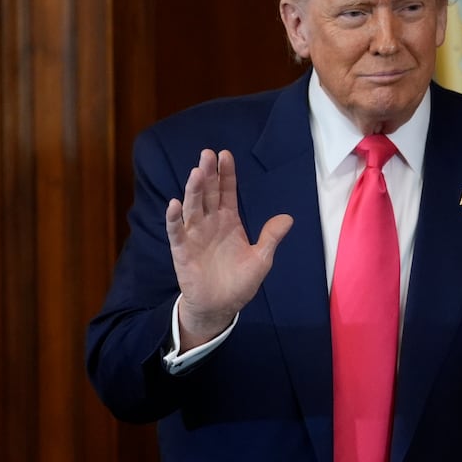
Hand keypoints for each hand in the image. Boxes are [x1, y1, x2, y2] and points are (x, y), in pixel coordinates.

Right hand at [166, 148, 291, 348]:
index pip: (226, 191)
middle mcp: (210, 222)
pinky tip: (173, 205)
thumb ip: (271, 238)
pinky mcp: (182, 250)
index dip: (226, 174)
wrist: (220, 306)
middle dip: (208, 174)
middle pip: (207, 193)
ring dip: (192, 190)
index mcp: (229, 220)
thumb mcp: (261, 259)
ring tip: (196, 173)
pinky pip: (176, 232)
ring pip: (192, 207)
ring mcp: (195, 235)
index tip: (226, 155)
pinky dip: (173, 219)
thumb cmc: (240, 282)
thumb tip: (288, 218)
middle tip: (207, 154)